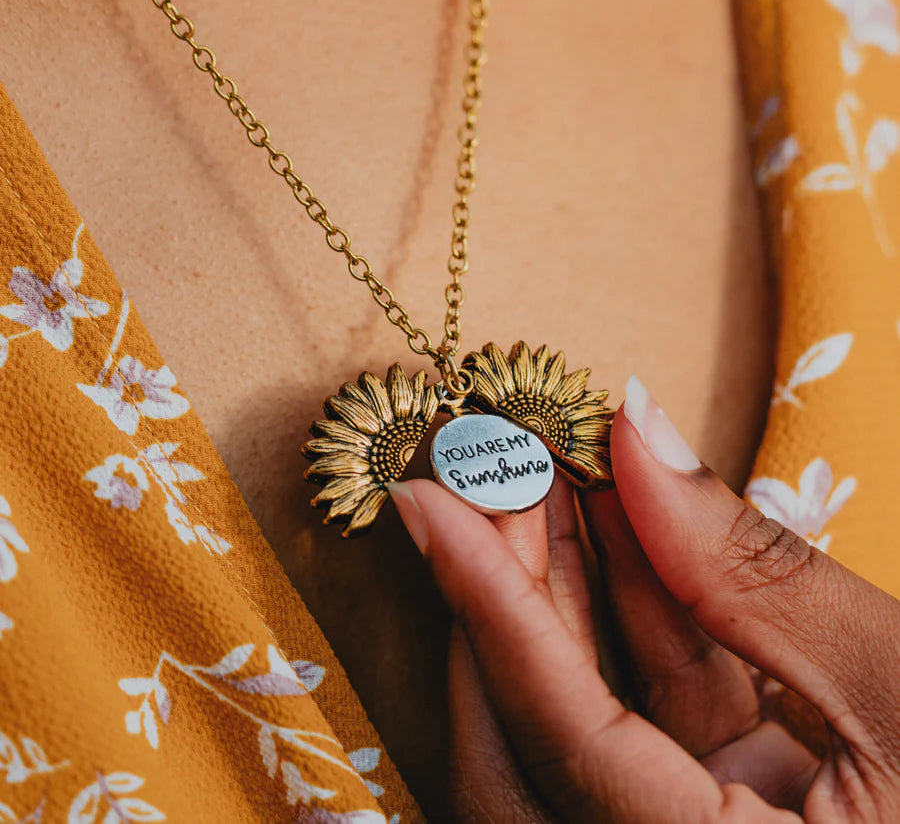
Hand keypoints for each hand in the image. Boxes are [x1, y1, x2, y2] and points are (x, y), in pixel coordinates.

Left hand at [388, 376, 899, 821]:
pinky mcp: (735, 807)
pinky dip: (637, 609)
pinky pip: (654, 706)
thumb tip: (640, 432)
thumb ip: (755, 568)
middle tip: (487, 472)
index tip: (430, 500)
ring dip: (566, 587)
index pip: (561, 735)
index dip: (490, 605)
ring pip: (591, 713)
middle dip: (509, 591)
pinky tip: (619, 519)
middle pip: (541, 736)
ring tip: (542, 474)